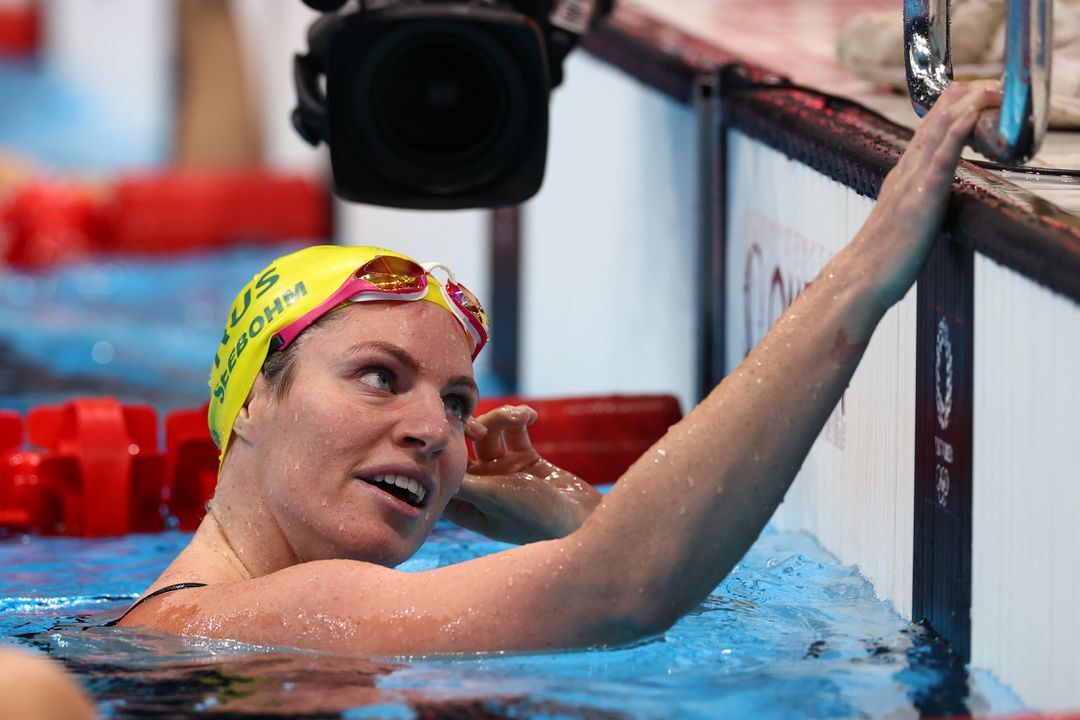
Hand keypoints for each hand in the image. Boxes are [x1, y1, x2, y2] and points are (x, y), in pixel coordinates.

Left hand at [445, 405, 601, 543]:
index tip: (448, 433)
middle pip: (464, 446)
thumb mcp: (495, 499)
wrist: (583, 519)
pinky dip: (520, 420)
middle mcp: (482, 487)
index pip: (444, 472)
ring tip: (519, 416)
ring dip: (501, 419)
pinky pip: (515, 431)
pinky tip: (531, 415)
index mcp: (467, 505)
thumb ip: (464, 483)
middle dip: (472, 429)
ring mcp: (503, 472)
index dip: (443, 450)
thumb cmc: (537, 517)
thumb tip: (426, 472)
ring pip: (490, 433)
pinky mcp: (525, 459)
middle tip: (478, 427)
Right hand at [859, 80, 1002, 306]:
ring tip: (992, 87)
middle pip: (936, 120)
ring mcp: (912, 182)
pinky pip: (942, 158)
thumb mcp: (902, 220)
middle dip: (968, 97)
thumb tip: (930, 199)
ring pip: (940, 130)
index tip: (979, 94)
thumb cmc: (881, 259)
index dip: (954, 106)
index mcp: (902, 175)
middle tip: (995, 84)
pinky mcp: (922, 198)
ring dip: (968, 104)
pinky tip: (972, 113)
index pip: (929, 128)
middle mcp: (905, 171)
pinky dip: (957, 131)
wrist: (861, 279)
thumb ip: (916, 202)